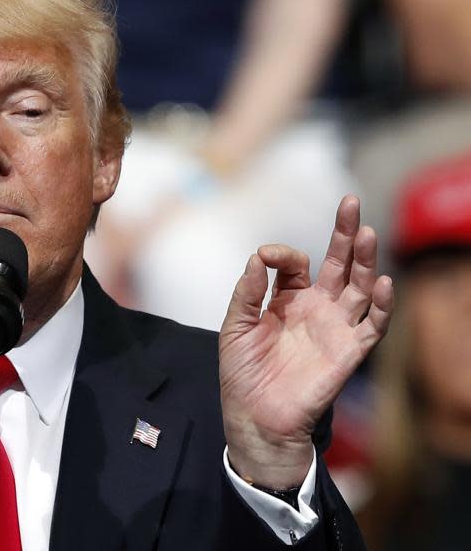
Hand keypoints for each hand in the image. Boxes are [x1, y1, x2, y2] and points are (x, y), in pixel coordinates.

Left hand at [219, 196, 392, 488]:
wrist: (255, 416)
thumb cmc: (242, 373)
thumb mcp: (236, 326)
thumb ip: (247, 291)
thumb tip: (257, 256)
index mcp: (287, 299)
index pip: (295, 264)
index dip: (283, 254)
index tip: (267, 257)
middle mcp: (316, 308)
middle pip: (340, 264)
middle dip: (346, 233)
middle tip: (350, 202)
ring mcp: (335, 327)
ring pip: (360, 287)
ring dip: (367, 261)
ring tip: (368, 232)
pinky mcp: (349, 351)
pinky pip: (373, 325)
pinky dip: (382, 305)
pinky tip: (382, 283)